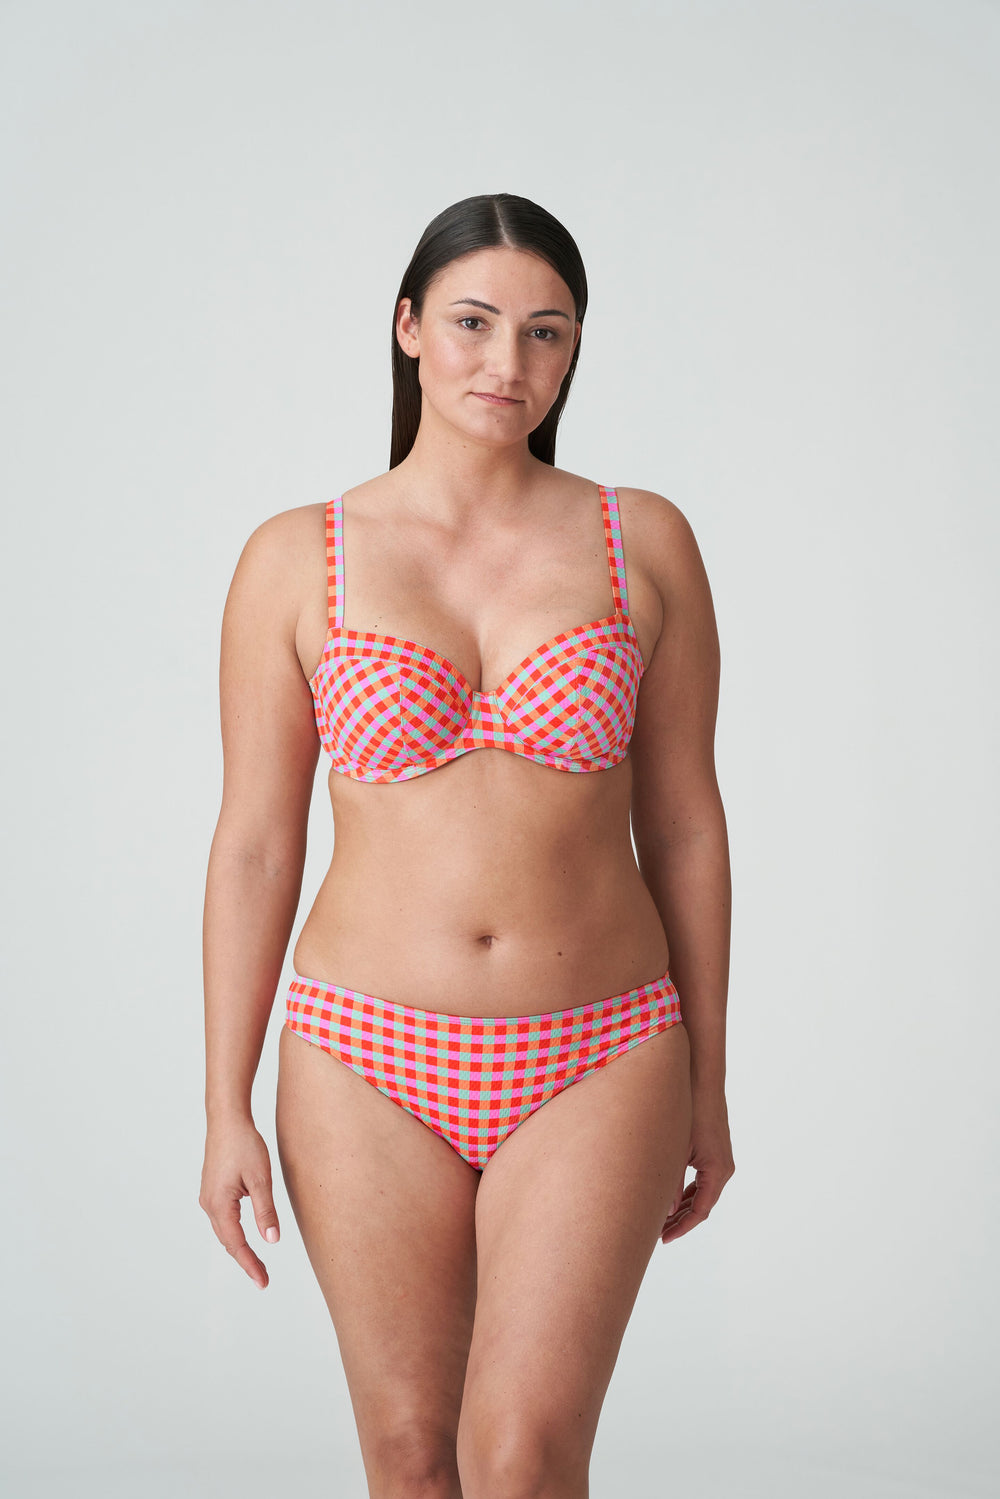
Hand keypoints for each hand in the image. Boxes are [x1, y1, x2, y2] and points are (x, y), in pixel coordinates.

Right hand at [199, 1117, 279, 1287]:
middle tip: (263, 1279)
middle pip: (228, 1241)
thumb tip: (272, 1240)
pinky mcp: (212, 1190)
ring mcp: (208, 1197)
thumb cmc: (244, 1144)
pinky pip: (223, 1219)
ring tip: (256, 1264)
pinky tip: (244, 1237)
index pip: (236, 1244)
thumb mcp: (260, 1179)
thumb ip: (266, 1211)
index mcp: (219, 1204)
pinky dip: (233, 1233)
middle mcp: (209, 1204)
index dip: (250, 1264)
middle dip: (245, 1260)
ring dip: (239, 1248)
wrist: (227, 1119)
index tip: (263, 1282)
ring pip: (224, 1231)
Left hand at [661, 1090, 733, 1243]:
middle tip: (658, 1234)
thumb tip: (665, 1211)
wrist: (704, 1082)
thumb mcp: (677, 1150)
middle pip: (702, 1206)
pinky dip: (688, 1193)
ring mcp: (721, 1161)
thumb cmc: (691, 1111)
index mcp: (717, 1171)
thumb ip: (671, 1182)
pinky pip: (703, 1182)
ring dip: (683, 1208)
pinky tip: (671, 1199)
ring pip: (702, 1195)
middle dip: (680, 1221)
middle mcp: (723, 1169)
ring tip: (661, 1220)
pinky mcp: (715, 1153)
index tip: (663, 1239)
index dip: (681, 1227)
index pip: (700, 1211)